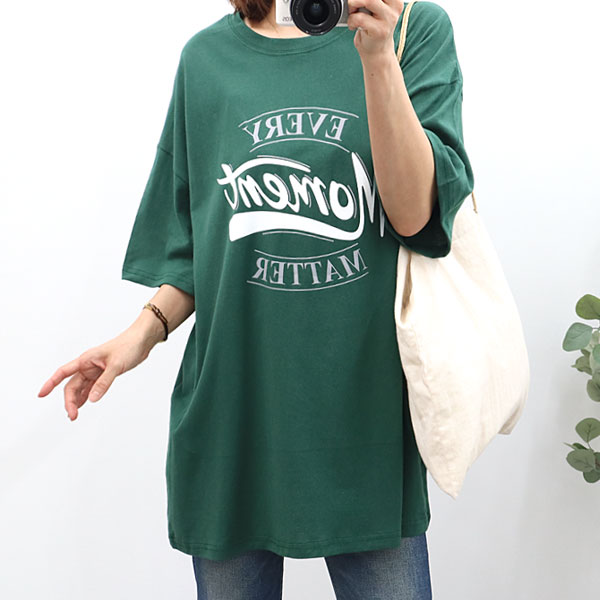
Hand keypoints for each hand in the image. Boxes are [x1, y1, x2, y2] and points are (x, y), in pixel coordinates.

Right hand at [37, 329, 153, 420]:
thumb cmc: (128, 346)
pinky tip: (83, 405)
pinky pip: (91, 387)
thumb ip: (104, 383)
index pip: (63, 372)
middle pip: (72, 385)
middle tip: (73, 415)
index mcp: (86, 360)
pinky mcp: (104, 374)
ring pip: (81, 388)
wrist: (141, 341)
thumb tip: (92, 399)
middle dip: (69, 401)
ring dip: (77, 400)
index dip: (50, 383)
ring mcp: (96, 370)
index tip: (41, 394)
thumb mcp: (116, 365)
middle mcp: (88, 366)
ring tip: (74, 414)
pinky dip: (87, 396)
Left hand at [347, 0, 403, 61]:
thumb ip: (371, 1)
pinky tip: (352, 26)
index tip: (358, 1)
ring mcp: (388, 19)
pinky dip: (351, 20)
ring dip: (353, 3)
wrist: (378, 52)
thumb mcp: (375, 9)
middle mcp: (394, 7)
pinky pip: (360, 18)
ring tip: (352, 12)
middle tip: (352, 4)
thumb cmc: (373, 28)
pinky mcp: (380, 31)